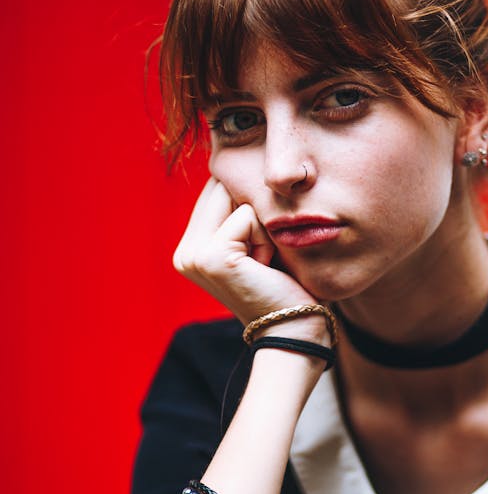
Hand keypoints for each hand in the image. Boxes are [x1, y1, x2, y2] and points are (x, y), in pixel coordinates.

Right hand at [173, 178, 318, 324]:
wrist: (296, 329)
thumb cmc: (287, 285)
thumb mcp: (257, 242)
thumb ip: (241, 209)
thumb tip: (240, 164)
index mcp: (190, 248)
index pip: (217, 190)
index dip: (251, 207)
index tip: (260, 253)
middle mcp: (184, 252)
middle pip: (223, 188)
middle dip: (255, 215)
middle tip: (264, 259)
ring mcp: (192, 255)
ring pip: (237, 198)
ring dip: (262, 228)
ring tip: (265, 264)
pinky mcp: (210, 256)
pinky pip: (248, 216)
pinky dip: (266, 239)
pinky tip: (266, 268)